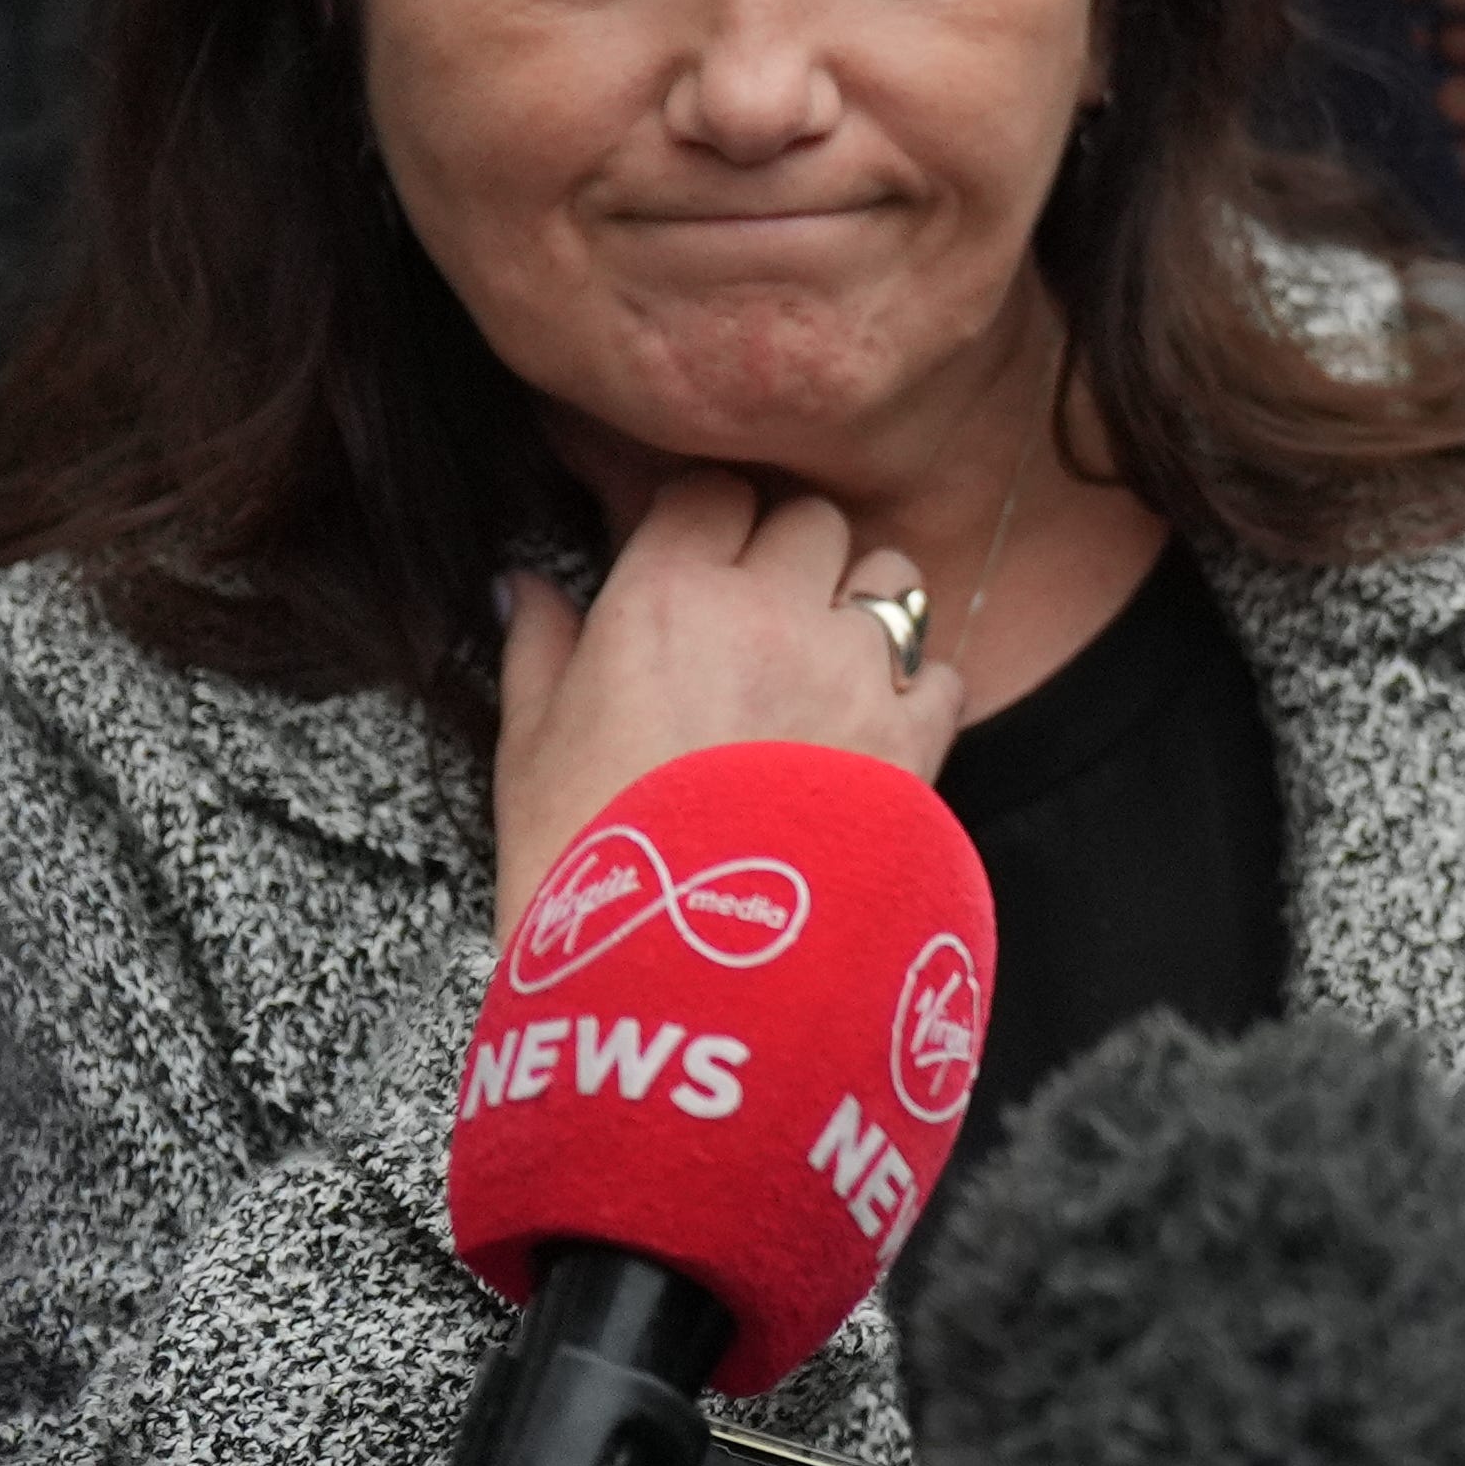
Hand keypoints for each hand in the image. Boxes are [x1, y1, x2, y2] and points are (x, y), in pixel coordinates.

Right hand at [493, 468, 963, 945]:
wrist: (678, 973)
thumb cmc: (584, 859)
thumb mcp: (526, 746)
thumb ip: (539, 648)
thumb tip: (525, 587)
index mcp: (665, 596)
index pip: (711, 492)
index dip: (707, 518)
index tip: (699, 551)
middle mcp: (770, 611)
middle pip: (811, 519)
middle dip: (791, 552)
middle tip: (763, 608)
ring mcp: (852, 670)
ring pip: (891, 577)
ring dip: (864, 604)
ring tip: (826, 662)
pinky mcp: (914, 737)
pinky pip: (940, 672)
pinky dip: (916, 691)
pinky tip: (874, 731)